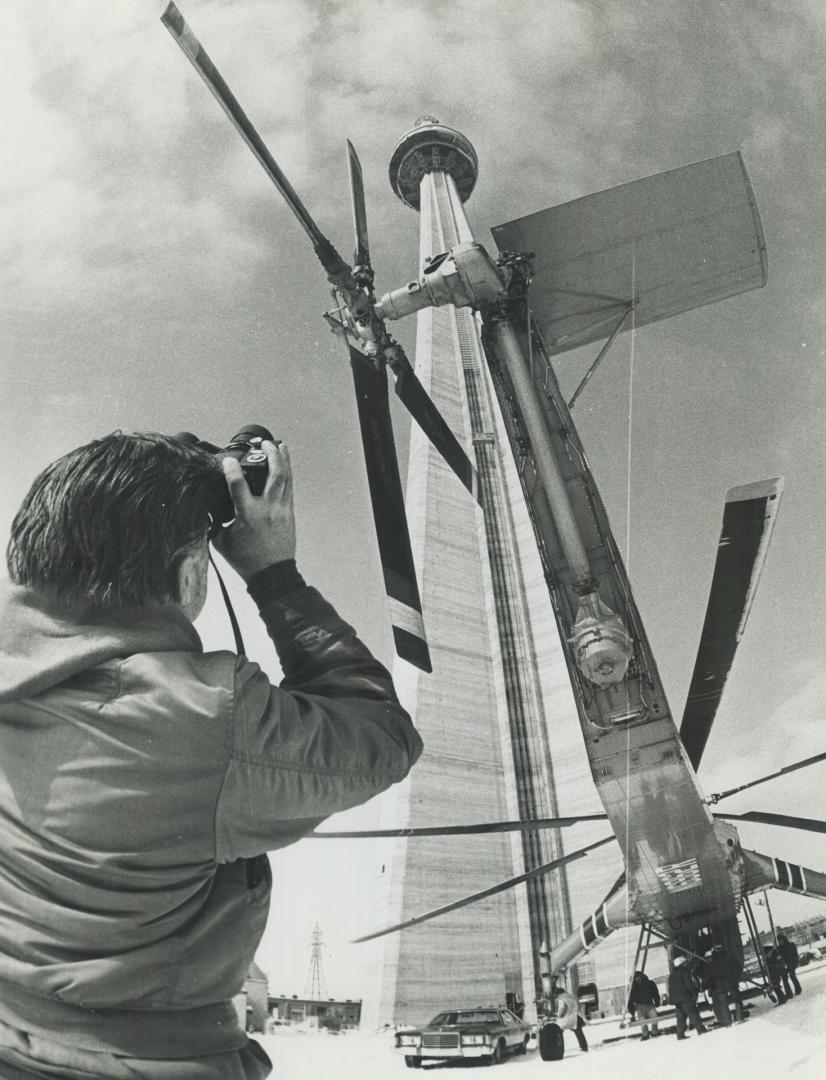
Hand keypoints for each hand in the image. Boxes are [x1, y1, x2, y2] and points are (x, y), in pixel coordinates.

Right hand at [211, 441, 295, 579]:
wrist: (272, 575)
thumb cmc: (246, 560)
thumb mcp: (222, 541)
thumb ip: (215, 522)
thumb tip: (205, 508)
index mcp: (248, 516)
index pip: (239, 487)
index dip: (232, 471)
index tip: (228, 460)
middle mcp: (267, 509)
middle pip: (274, 476)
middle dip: (271, 455)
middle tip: (265, 443)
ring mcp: (281, 510)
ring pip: (286, 479)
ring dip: (284, 460)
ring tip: (280, 445)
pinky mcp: (289, 513)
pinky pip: (290, 488)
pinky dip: (288, 474)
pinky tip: (286, 465)